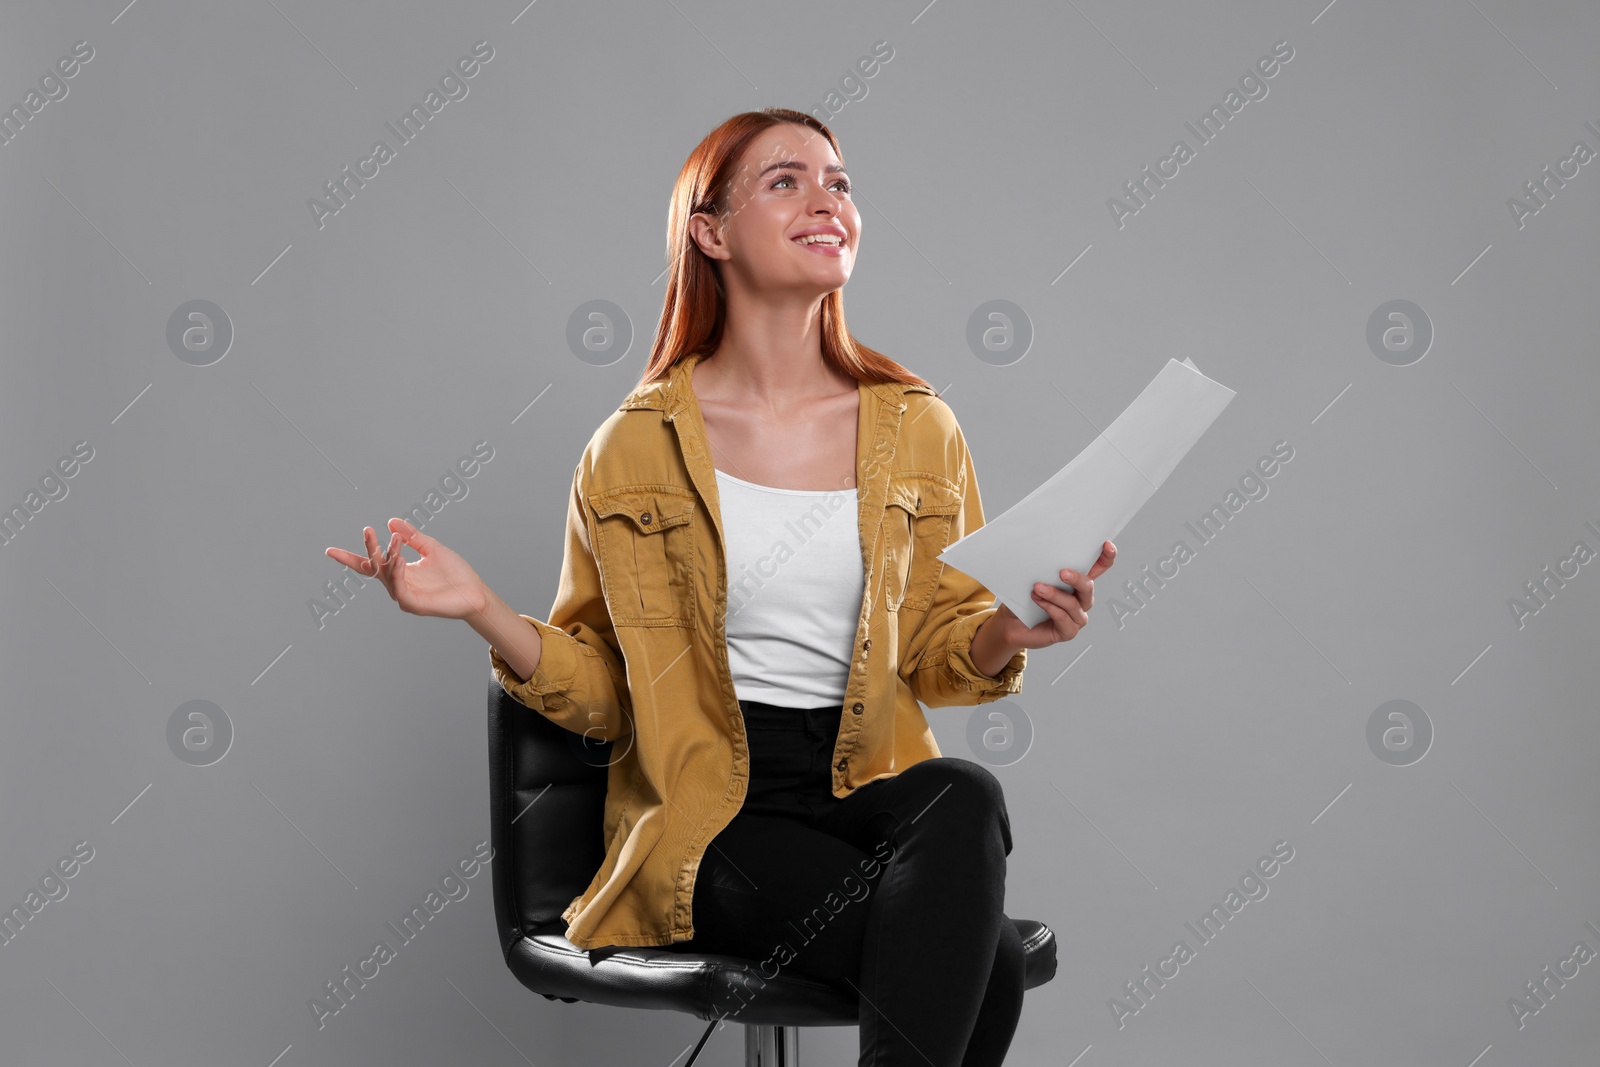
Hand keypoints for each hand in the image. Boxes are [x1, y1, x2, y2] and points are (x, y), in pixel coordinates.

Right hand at [325, 518, 487, 620]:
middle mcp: (397, 585)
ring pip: (386, 576)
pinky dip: (397, 574)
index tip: (329, 551)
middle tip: (367, 531)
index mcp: (398, 572)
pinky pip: (399, 589)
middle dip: (369, 549)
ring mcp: (404, 597)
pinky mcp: (413, 605)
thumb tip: (391, 521)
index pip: (370, 564)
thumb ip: (412, 536)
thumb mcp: (431, 548)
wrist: (474, 591)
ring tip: (393, 540)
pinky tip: (400, 560)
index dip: (349, 558)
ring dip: (387, 557)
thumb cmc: (455, 572)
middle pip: (374, 568)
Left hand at [990, 540, 1116, 648]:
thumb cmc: (1024, 598)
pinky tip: (1039, 601)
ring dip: (1055, 595)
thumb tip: (1042, 551)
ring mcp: (1076, 616)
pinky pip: (1063, 619)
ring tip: (1038, 588)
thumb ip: (1043, 568)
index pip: (1098, 568)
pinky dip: (1050, 608)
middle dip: (1077, 578)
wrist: (1010, 623)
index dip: (1106, 557)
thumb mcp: (1033, 578)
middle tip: (1062, 572)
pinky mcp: (1068, 631)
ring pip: (1073, 604)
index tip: (1107, 545)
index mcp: (1077, 583)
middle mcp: (1081, 599)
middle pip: (1088, 586)